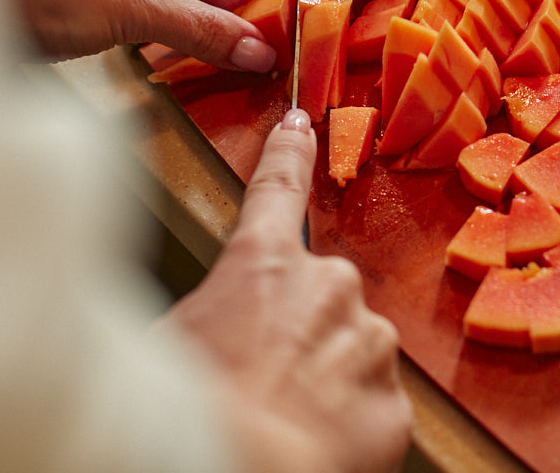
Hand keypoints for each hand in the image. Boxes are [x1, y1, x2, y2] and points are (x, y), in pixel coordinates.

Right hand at [166, 109, 411, 472]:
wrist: (248, 472)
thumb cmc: (192, 413)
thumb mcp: (164, 340)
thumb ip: (202, 308)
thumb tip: (201, 315)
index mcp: (263, 263)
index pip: (276, 187)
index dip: (288, 151)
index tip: (300, 121)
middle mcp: (329, 287)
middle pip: (318, 295)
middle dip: (297, 328)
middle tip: (258, 377)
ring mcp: (369, 342)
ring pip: (349, 349)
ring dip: (322, 376)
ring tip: (280, 418)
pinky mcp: (394, 401)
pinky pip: (369, 403)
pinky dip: (344, 422)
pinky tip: (311, 443)